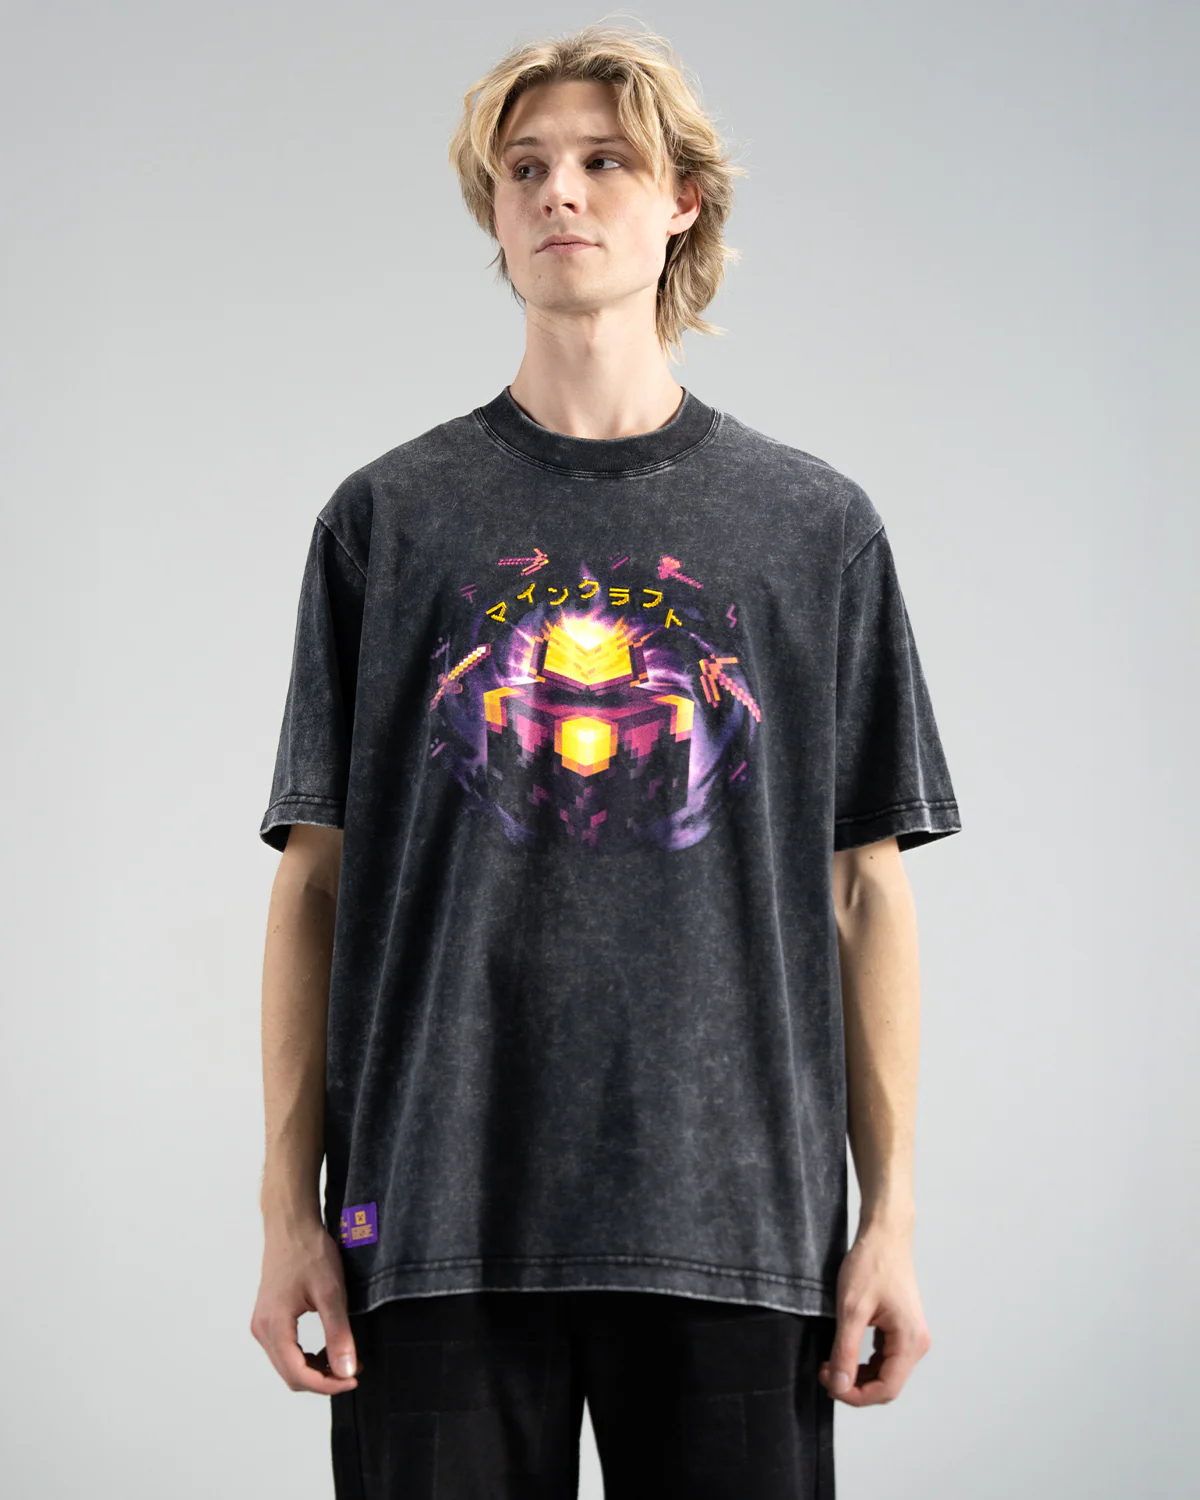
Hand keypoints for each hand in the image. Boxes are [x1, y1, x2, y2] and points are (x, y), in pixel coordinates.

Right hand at [250, 1218, 361, 1393]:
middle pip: (290, 1374)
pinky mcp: (268, 1317)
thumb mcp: (331, 1293)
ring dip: (315, 1369)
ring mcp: (262, 1324)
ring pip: (287, 1364)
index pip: (298, 1374)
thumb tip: (346, 1370)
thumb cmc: (310, 1252)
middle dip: (323, 1379)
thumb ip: (338, 1334)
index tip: (353, 1379)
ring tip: (344, 1359)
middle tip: (353, 1370)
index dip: (327, 1385)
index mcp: (274, 1326)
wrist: (292, 1226)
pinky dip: (306, 1356)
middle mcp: (262, 1329)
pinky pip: (285, 1350)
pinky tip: (327, 1347)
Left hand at [818, 1225, 931, 1405]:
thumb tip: (840, 1385)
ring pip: (886, 1373)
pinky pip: (886, 1358)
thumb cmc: (871, 1264)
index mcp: (909, 1341)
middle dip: (856, 1386)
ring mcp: (911, 1336)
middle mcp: (916, 1343)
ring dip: (860, 1375)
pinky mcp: (902, 1328)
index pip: (886, 1389)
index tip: (829, 1385)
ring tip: (832, 1364)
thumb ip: (845, 1351)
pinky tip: (846, 1354)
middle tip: (826, 1373)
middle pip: (887, 1384)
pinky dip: (866, 1362)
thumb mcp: (851, 1309)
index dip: (856, 1395)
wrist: (884, 1235)